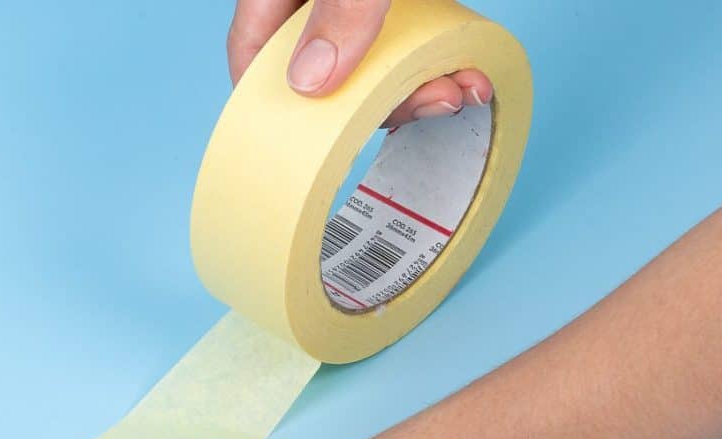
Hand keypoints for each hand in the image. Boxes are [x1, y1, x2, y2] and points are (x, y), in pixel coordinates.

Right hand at [228, 0, 492, 127]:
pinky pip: (412, 37)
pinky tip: (467, 69)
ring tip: (461, 90)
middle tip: (428, 105)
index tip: (314, 142)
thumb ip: (343, 5)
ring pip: (374, 60)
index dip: (273, 105)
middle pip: (325, 70)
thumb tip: (311, 80)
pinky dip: (439, 58)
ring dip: (418, 84)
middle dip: (377, 101)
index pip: (253, 54)